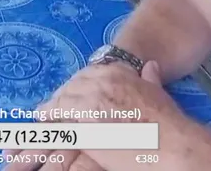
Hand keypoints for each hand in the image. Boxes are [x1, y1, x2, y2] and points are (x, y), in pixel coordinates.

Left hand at [1, 61, 177, 170]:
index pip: (82, 79)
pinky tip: (36, 137)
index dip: (71, 91)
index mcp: (114, 74)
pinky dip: (45, 132)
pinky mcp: (83, 129)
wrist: (174, 143)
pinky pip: (57, 128)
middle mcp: (97, 84)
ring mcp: (88, 105)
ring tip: (36, 123)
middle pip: (67, 91)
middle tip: (45, 113)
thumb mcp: (157, 92)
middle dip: (57, 102)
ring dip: (46, 116)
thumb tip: (149, 66)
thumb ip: (149, 78)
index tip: (64, 99)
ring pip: (58, 107)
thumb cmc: (169, 121)